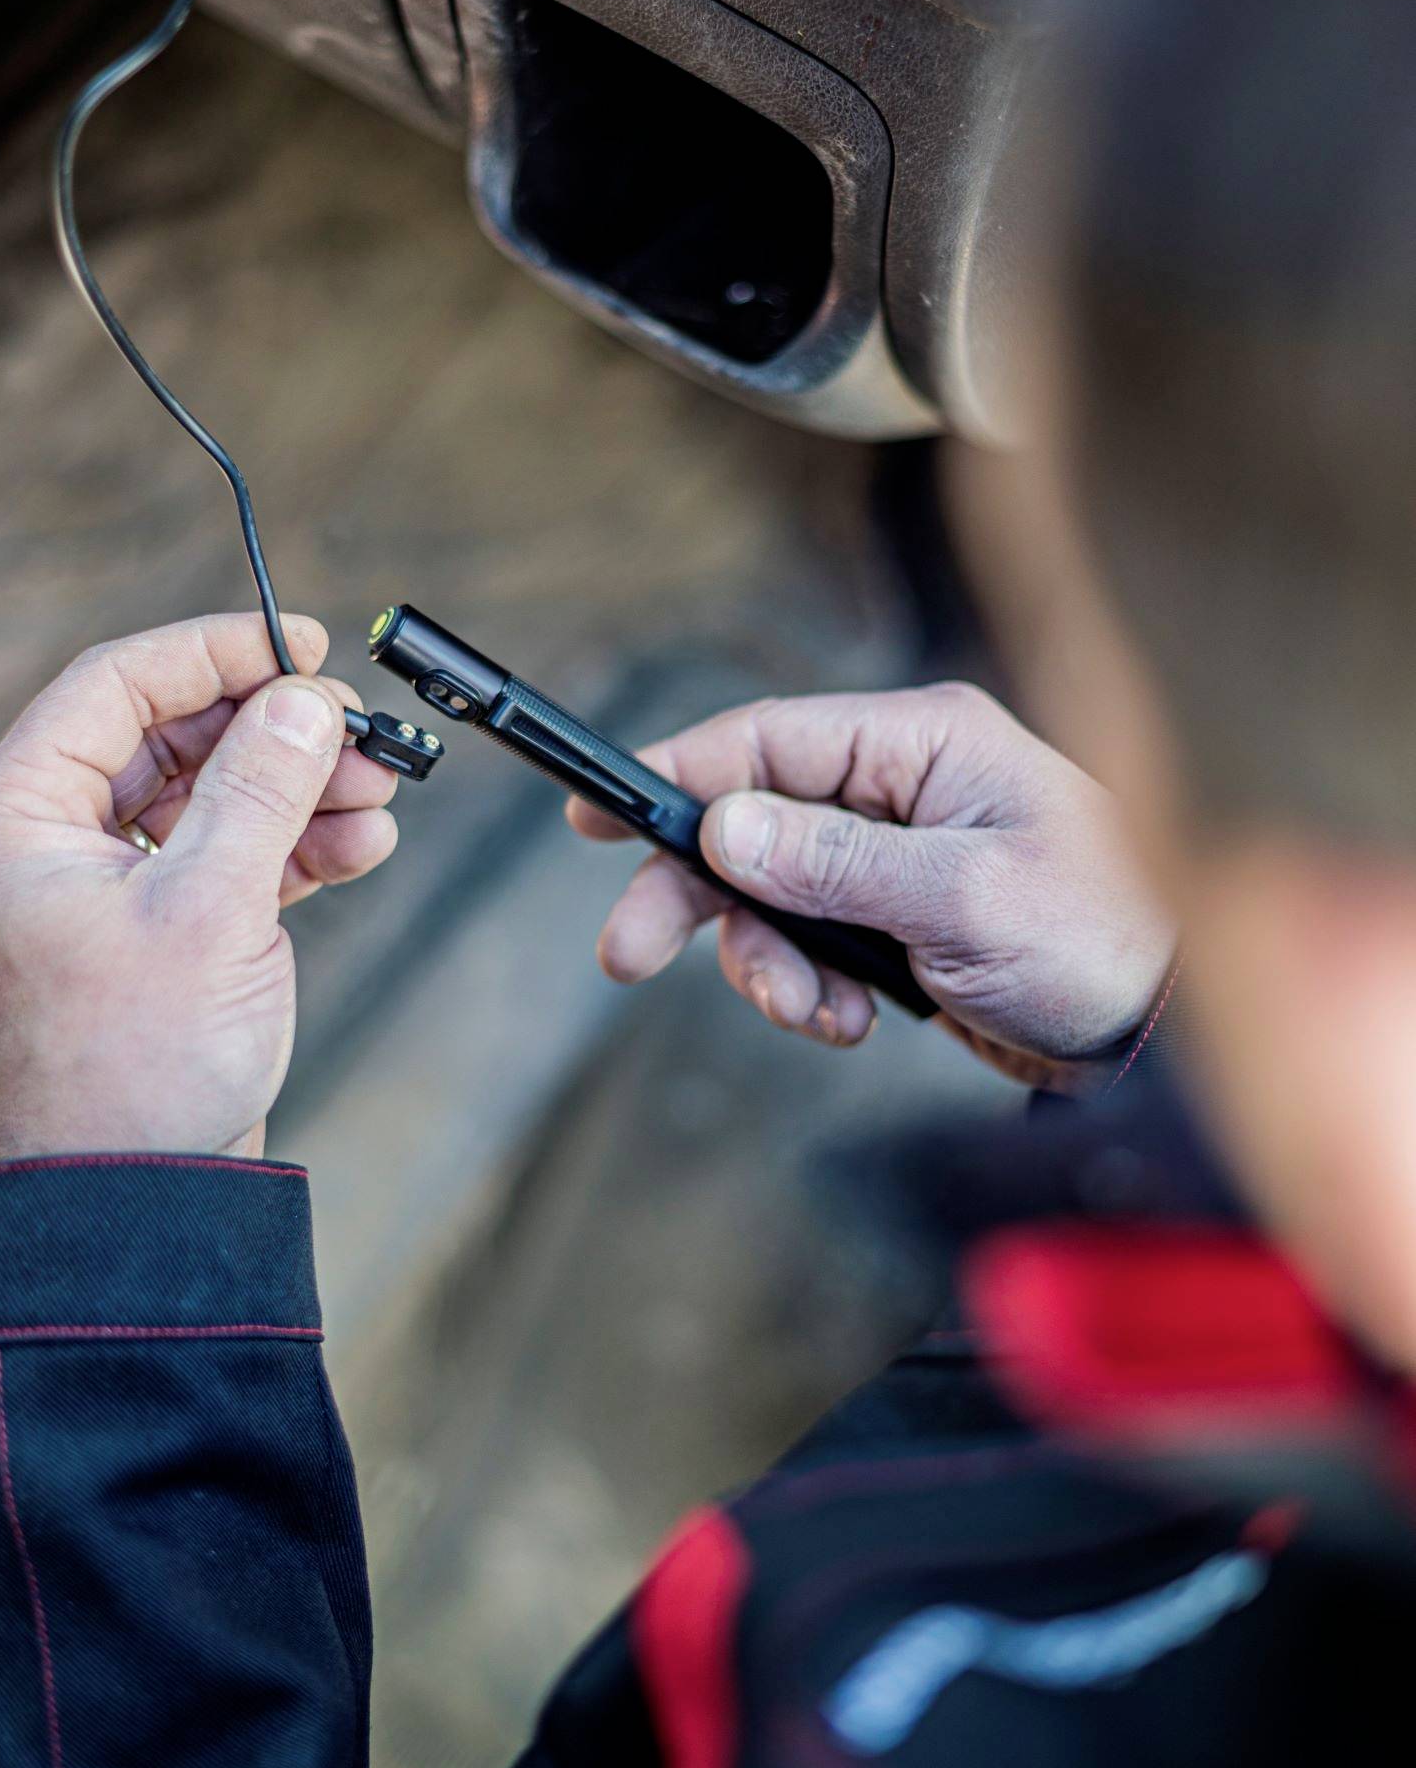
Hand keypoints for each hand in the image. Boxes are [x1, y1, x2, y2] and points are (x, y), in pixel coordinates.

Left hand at [0, 613, 398, 1158]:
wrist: (132, 1209)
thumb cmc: (137, 1073)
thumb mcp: (211, 910)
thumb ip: (263, 789)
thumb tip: (304, 701)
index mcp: (15, 818)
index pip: (115, 686)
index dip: (215, 654)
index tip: (307, 647)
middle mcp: (42, 845)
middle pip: (167, 739)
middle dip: (275, 734)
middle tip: (364, 737)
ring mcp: (95, 894)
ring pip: (204, 800)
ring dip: (295, 793)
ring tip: (379, 801)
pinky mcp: (146, 941)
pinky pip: (217, 861)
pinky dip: (286, 851)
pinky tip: (357, 849)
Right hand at [567, 682, 1174, 1081]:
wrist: (1171, 1028)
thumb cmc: (1103, 936)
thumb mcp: (961, 899)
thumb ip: (835, 864)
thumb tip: (724, 828)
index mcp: (922, 743)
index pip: (766, 740)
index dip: (674, 773)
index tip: (596, 812)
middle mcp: (901, 787)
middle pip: (749, 822)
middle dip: (694, 895)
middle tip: (630, 952)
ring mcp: (897, 854)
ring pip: (770, 897)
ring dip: (769, 963)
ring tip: (814, 1014)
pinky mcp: (898, 919)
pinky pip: (810, 945)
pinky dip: (809, 990)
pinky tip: (849, 1022)